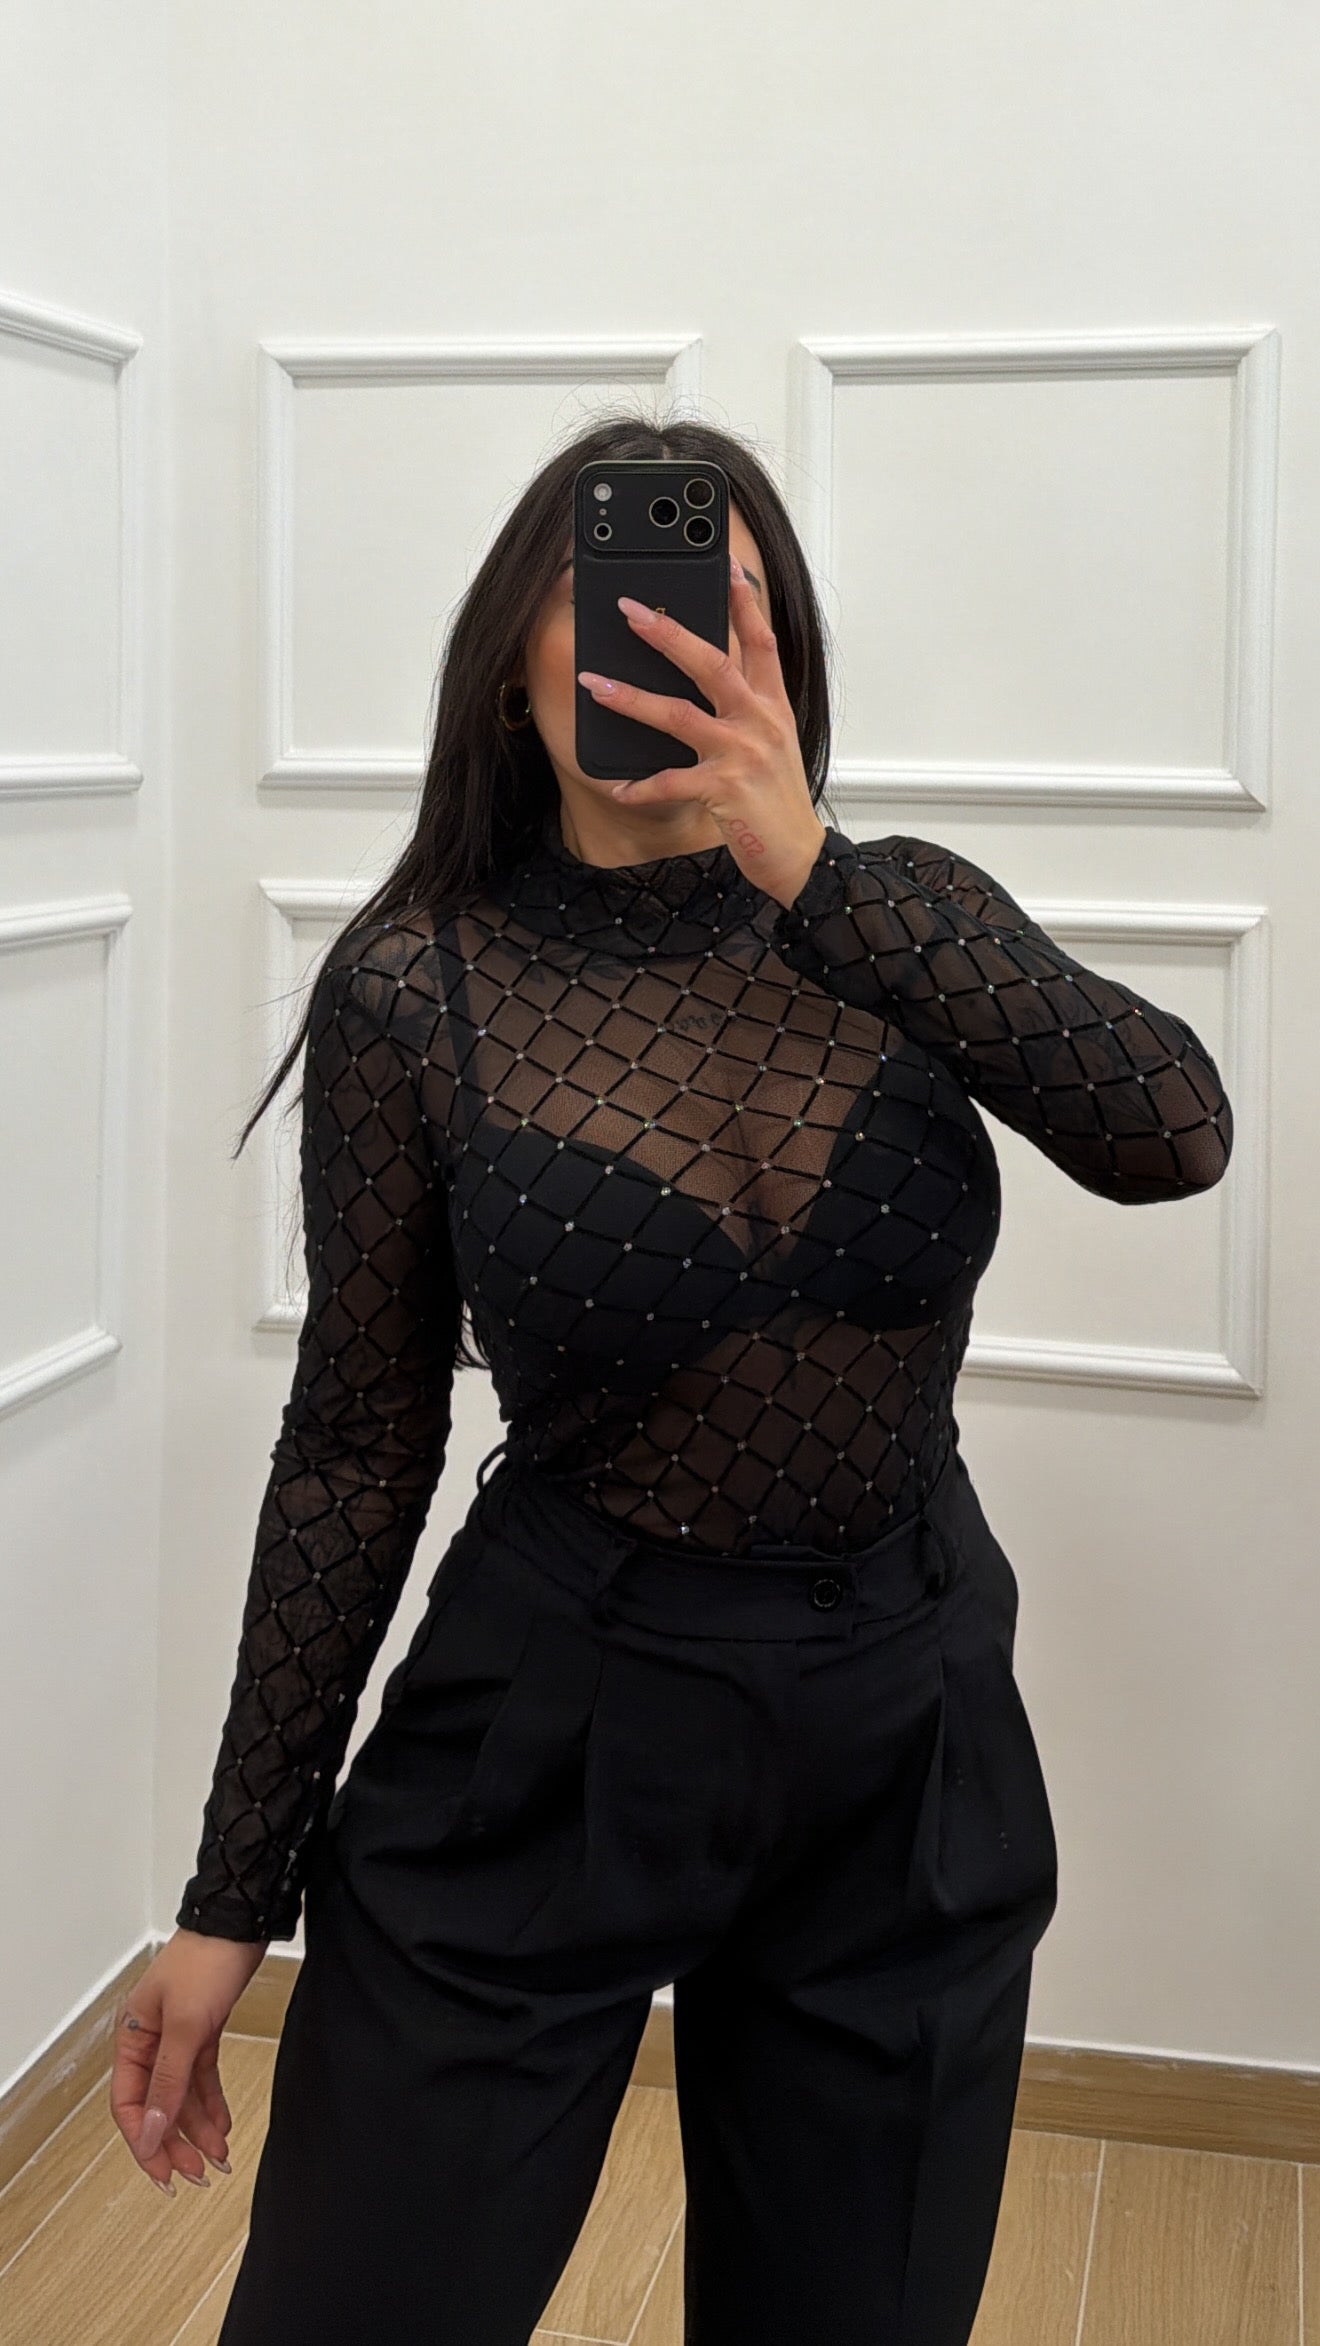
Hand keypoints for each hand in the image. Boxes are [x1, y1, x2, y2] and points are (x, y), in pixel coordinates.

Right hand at [110, 1927, 266, 2195]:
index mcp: (132, 2036)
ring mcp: (178, 2035)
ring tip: (217, 2158)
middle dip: (175, 2142)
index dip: (145, 2142)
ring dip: (198, 2127)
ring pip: (182, 2094)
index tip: (165, 2173)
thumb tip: (150, 2132)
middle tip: (196, 2174)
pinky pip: (202, 2077)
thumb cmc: (207, 1960)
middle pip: (156, 2104)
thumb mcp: (187, 2026)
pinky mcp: (204, 2028)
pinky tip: (223, 2125)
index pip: (129, 2104)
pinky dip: (211, 2102)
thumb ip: (169, 2081)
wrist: (242, 1921)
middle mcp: (150, 2039)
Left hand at [576, 554, 827, 911]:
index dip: (744, 602)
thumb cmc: (778, 801)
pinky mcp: (724, 789)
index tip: (726, 566)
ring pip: (678, 714)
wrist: (799, 856)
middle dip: (666, 633)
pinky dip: (639, 786)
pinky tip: (616, 786)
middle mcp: (759, 721)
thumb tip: (712, 676)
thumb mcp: (773, 743)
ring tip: (594, 685)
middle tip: (630, 612)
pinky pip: (669, 781)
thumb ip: (748, 707)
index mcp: (772, 706)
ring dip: (631, 698)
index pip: (761, 641)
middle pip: (711, 662)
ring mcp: (741, 753)